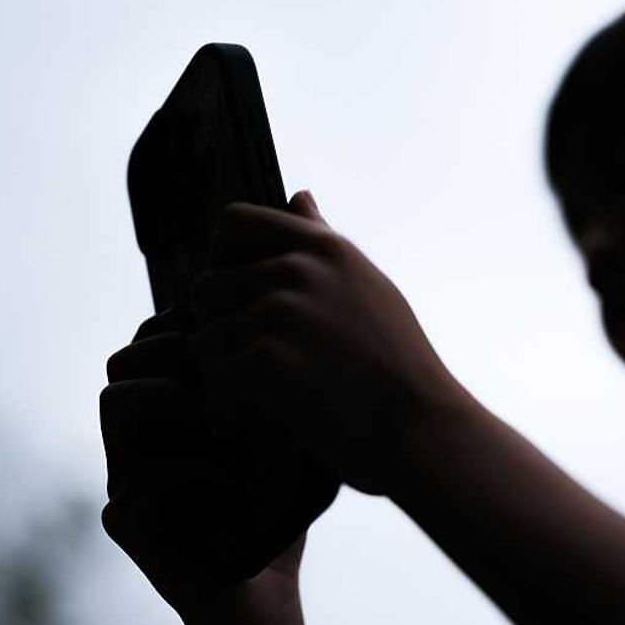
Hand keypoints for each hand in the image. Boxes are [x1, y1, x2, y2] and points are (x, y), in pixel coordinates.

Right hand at [100, 308, 309, 624]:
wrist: (268, 581)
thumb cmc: (281, 500)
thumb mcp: (287, 430)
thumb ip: (276, 380)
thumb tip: (280, 321)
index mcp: (167, 408)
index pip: (154, 336)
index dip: (189, 323)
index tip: (238, 331)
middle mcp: (137, 436)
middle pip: (124, 360)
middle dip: (175, 351)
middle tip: (222, 368)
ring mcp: (124, 475)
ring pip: (114, 402)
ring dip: (173, 396)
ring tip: (222, 417)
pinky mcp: (124, 520)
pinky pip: (135, 477)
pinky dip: (190, 468)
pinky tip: (230, 478)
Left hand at [188, 190, 463, 495]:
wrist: (421, 428)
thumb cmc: (399, 368)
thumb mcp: (367, 286)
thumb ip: (322, 241)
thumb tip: (299, 195)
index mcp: (325, 248)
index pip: (234, 222)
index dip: (222, 261)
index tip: (239, 299)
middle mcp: (299, 269)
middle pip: (207, 287)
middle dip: (219, 331)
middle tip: (253, 370)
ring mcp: (280, 310)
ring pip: (204, 337)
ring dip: (223, 374)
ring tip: (263, 399)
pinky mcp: (265, 356)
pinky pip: (213, 377)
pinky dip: (228, 407)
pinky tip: (262, 420)